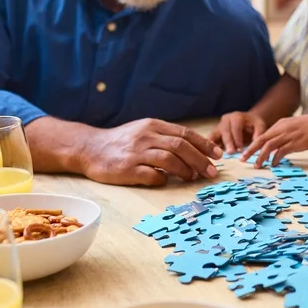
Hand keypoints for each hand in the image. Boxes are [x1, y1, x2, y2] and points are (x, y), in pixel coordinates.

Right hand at [77, 119, 221, 186]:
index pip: (184, 134)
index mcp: (153, 125)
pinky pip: (151, 175)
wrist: (90, 148)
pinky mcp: (127, 169)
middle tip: (212, 172)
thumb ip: (165, 137)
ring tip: (193, 178)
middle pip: (180, 146)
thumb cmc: (122, 142)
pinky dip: (163, 179)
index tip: (218, 155)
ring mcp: (136, 153)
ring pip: (169, 159)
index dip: (204, 144)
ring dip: (185, 170)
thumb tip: (194, 150)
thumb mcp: (144, 131)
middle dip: (200, 159)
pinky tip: (166, 182)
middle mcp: (146, 137)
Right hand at [209, 111, 266, 154]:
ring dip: (216, 145)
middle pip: (225, 131)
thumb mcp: (260, 126)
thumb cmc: (254, 124)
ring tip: (219, 155)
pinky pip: (210, 140)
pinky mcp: (215, 133)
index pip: (236, 127)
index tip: (240, 149)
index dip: (237, 138)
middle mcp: (226, 119)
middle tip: (231, 153)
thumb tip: (256, 146)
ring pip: (215, 135)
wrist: (248, 121)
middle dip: (228, 142)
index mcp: (237, 116)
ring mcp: (219, 126)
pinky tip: (210, 155)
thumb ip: (259, 135)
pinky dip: (209, 147)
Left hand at [241, 113, 307, 165]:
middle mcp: (282, 128)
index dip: (254, 144)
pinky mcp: (295, 142)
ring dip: (260, 157)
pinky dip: (275, 159)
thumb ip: (286, 133)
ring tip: (256, 165)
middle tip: (242, 159)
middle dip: (250, 150)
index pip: (263, 134)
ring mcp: (288, 135)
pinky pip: (281, 152)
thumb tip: (279, 146)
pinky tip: (273, 165)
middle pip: (261, 139)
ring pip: (268, 146)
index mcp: (281, 123)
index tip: (247, 152)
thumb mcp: (296, 126)